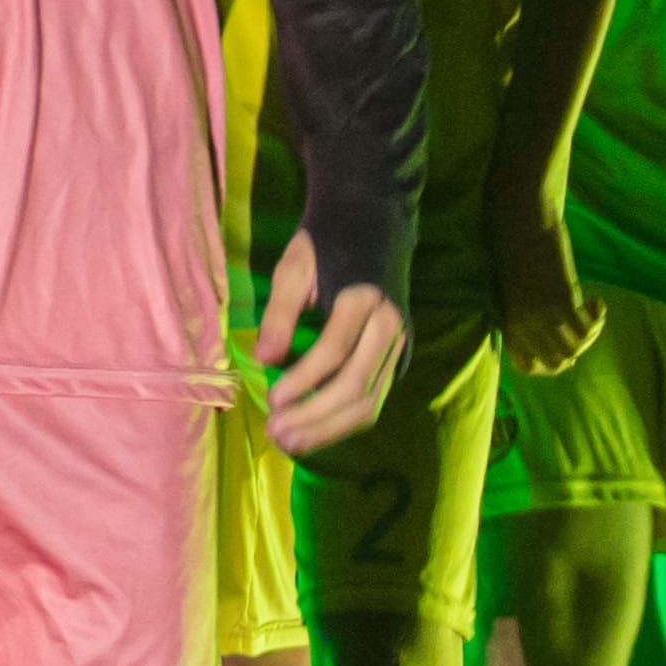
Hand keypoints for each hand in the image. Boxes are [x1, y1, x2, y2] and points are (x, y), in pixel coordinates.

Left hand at [253, 226, 408, 456]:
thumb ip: (280, 313)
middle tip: (277, 434)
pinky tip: (314, 432)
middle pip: (356, 385)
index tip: (271, 401)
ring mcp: (400, 343)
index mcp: (364, 297)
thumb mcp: (294, 267)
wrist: (372, 221)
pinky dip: (345, 422)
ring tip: (291, 443)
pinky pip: (375, 399)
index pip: (334, 351)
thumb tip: (265, 359)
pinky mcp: (398, 356)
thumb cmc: (325, 243)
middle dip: (315, 416)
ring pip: (370, 401)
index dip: (303, 381)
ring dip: (329, 429)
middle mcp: (390, 324)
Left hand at [484, 163, 600, 379]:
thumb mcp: (518, 289)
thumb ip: (528, 313)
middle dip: (577, 348)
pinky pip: (587, 328)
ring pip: (575, 348)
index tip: (566, 346)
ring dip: (590, 334)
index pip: (529, 365)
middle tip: (584, 326)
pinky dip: (598, 319)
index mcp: (508, 322)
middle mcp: (524, 324)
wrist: (521, 219)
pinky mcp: (562, 298)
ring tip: (591, 310)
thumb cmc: (517, 247)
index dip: (551, 363)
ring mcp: (542, 314)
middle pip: (558, 361)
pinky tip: (597, 301)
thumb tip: (554, 332)